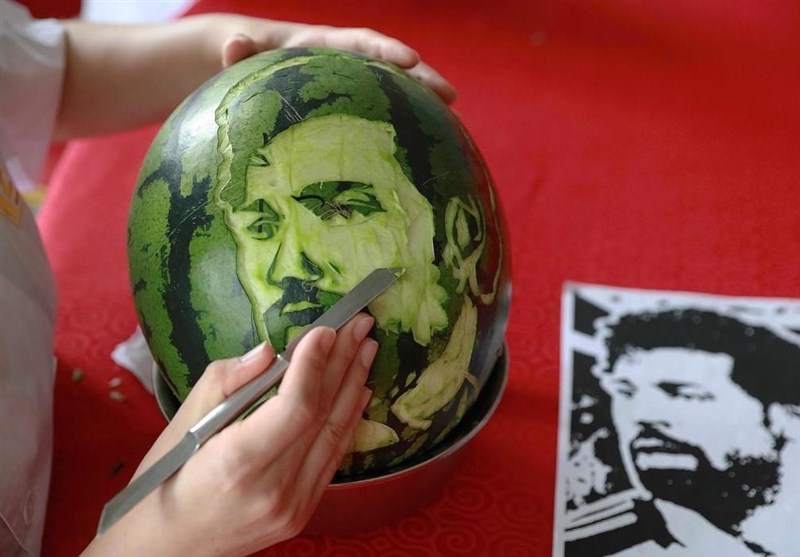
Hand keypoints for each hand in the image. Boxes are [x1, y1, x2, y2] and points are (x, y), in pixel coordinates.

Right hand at [83, 314, 377, 556]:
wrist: (167, 548)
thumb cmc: (165, 481)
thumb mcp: (181, 423)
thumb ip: (226, 382)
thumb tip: (268, 351)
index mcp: (237, 464)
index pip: (294, 409)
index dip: (314, 365)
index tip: (326, 329)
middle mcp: (274, 489)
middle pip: (321, 415)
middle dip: (343, 362)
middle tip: (359, 323)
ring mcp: (294, 505)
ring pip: (335, 434)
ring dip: (353, 385)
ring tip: (366, 347)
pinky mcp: (303, 511)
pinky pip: (333, 457)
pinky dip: (348, 418)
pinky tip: (358, 389)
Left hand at [219, 17, 456, 103]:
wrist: (245, 58)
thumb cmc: (241, 57)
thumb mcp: (236, 54)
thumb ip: (238, 52)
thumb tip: (234, 44)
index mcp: (320, 45)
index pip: (358, 42)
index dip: (385, 50)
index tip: (410, 60)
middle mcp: (343, 59)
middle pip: (389, 64)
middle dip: (421, 76)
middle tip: (451, 95)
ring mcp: (349, 81)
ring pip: (391, 87)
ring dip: (420, 101)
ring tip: (452, 123)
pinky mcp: (349, 101)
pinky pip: (379, 107)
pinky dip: (402, 119)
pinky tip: (423, 144)